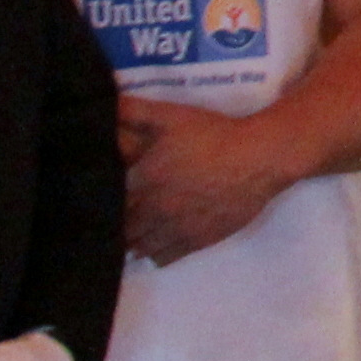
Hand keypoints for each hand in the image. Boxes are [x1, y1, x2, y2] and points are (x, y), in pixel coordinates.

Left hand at [118, 97, 299, 263]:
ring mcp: (177, 228)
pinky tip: (155, 248)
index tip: (103, 200)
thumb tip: (104, 104)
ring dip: (135, 242)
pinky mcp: (198, 240)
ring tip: (134, 238)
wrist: (258, 158)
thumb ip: (133, 110)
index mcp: (143, 179)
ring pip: (142, 246)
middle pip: (125, 227)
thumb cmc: (213, 134)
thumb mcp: (170, 115)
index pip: (111, 201)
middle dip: (120, 225)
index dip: (106, 201)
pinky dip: (156, 254)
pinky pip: (166, 256)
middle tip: (118, 221)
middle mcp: (155, 208)